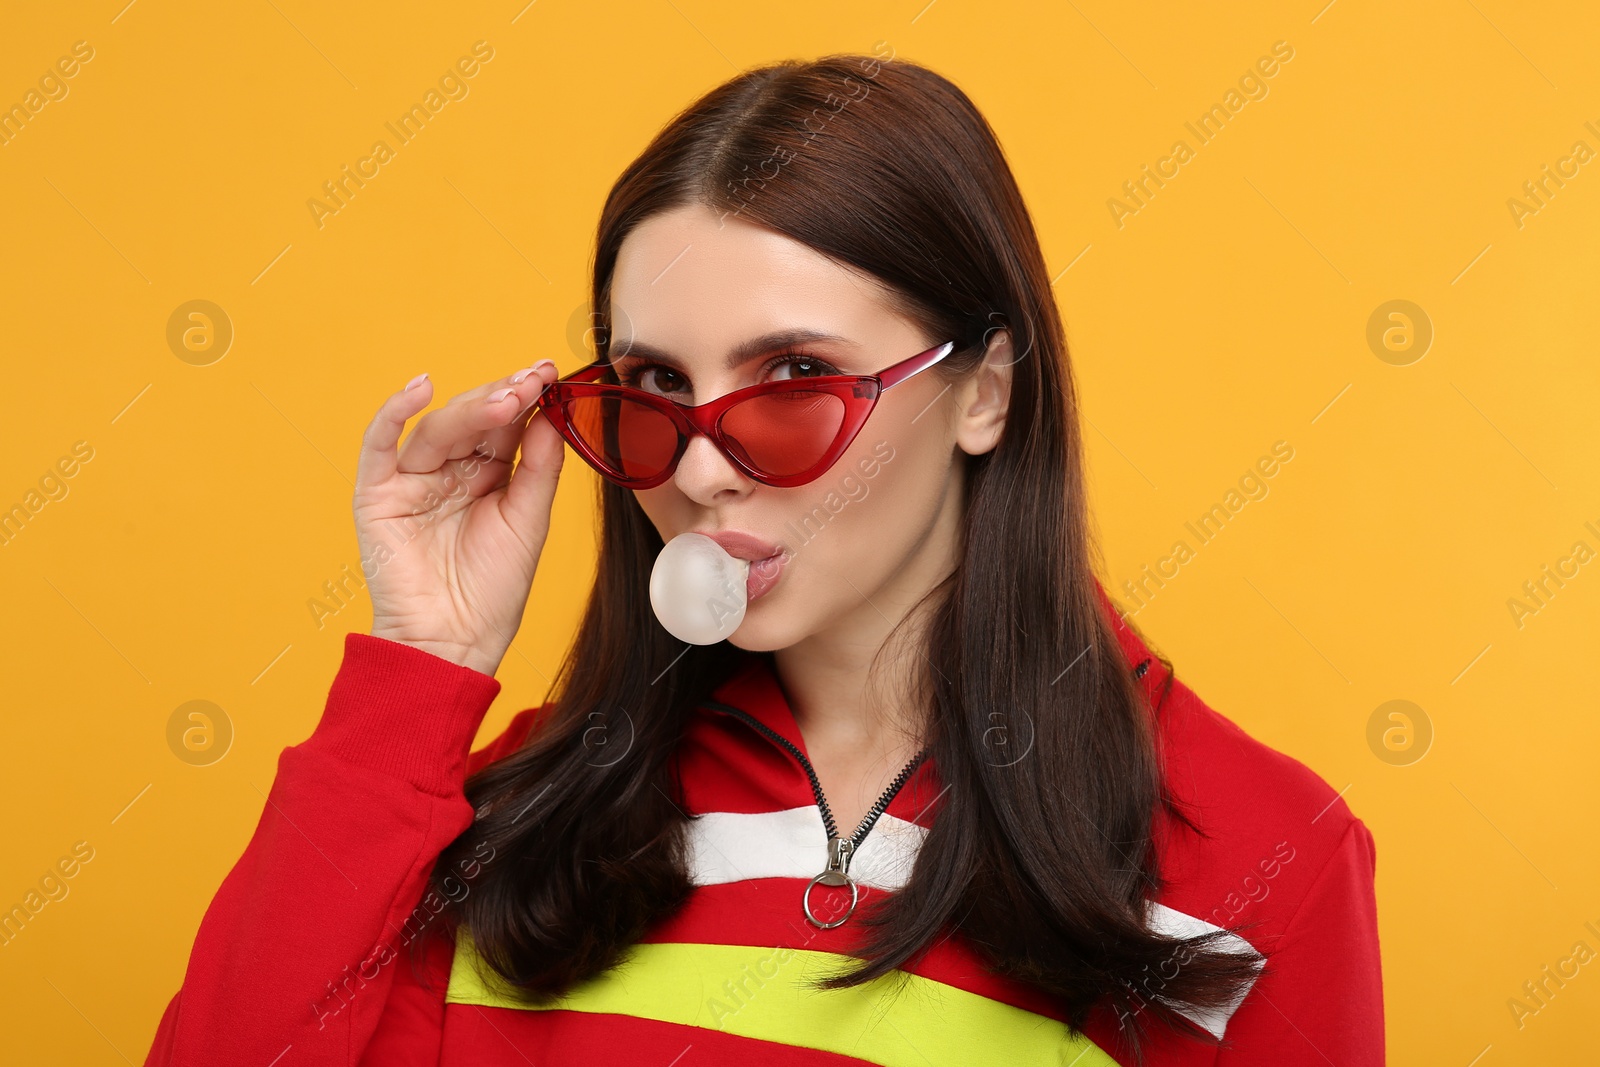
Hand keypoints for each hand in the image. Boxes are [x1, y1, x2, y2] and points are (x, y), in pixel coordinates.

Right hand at [353, 362, 564, 675]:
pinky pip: (379, 444)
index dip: (526, 397)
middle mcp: (449, 472)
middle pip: (473, 420)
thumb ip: (539, 467)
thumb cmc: (493, 591)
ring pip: (438, 427)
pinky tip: (420, 388)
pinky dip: (394, 413)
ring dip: (471, 408)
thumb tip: (552, 413)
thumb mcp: (529, 521)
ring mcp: (412, 480)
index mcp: (488, 476)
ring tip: (506, 398)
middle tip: (533, 381)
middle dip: (504, 397)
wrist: (453, 642)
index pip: (506, 425)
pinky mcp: (377, 494)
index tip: (551, 372)